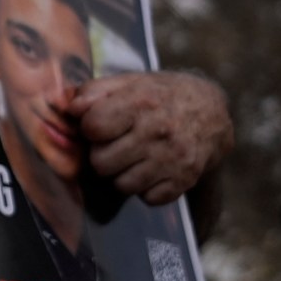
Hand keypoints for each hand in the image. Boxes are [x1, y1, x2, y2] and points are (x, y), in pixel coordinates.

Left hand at [63, 70, 231, 204]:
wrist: (211, 112)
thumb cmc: (159, 96)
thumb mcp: (129, 82)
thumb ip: (94, 91)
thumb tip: (70, 109)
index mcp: (140, 103)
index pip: (93, 127)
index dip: (90, 127)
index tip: (100, 125)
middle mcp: (158, 132)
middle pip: (101, 162)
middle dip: (102, 154)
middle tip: (116, 144)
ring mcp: (173, 159)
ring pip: (122, 185)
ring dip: (122, 174)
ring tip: (133, 156)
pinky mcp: (185, 180)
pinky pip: (148, 198)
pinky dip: (146, 188)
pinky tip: (151, 169)